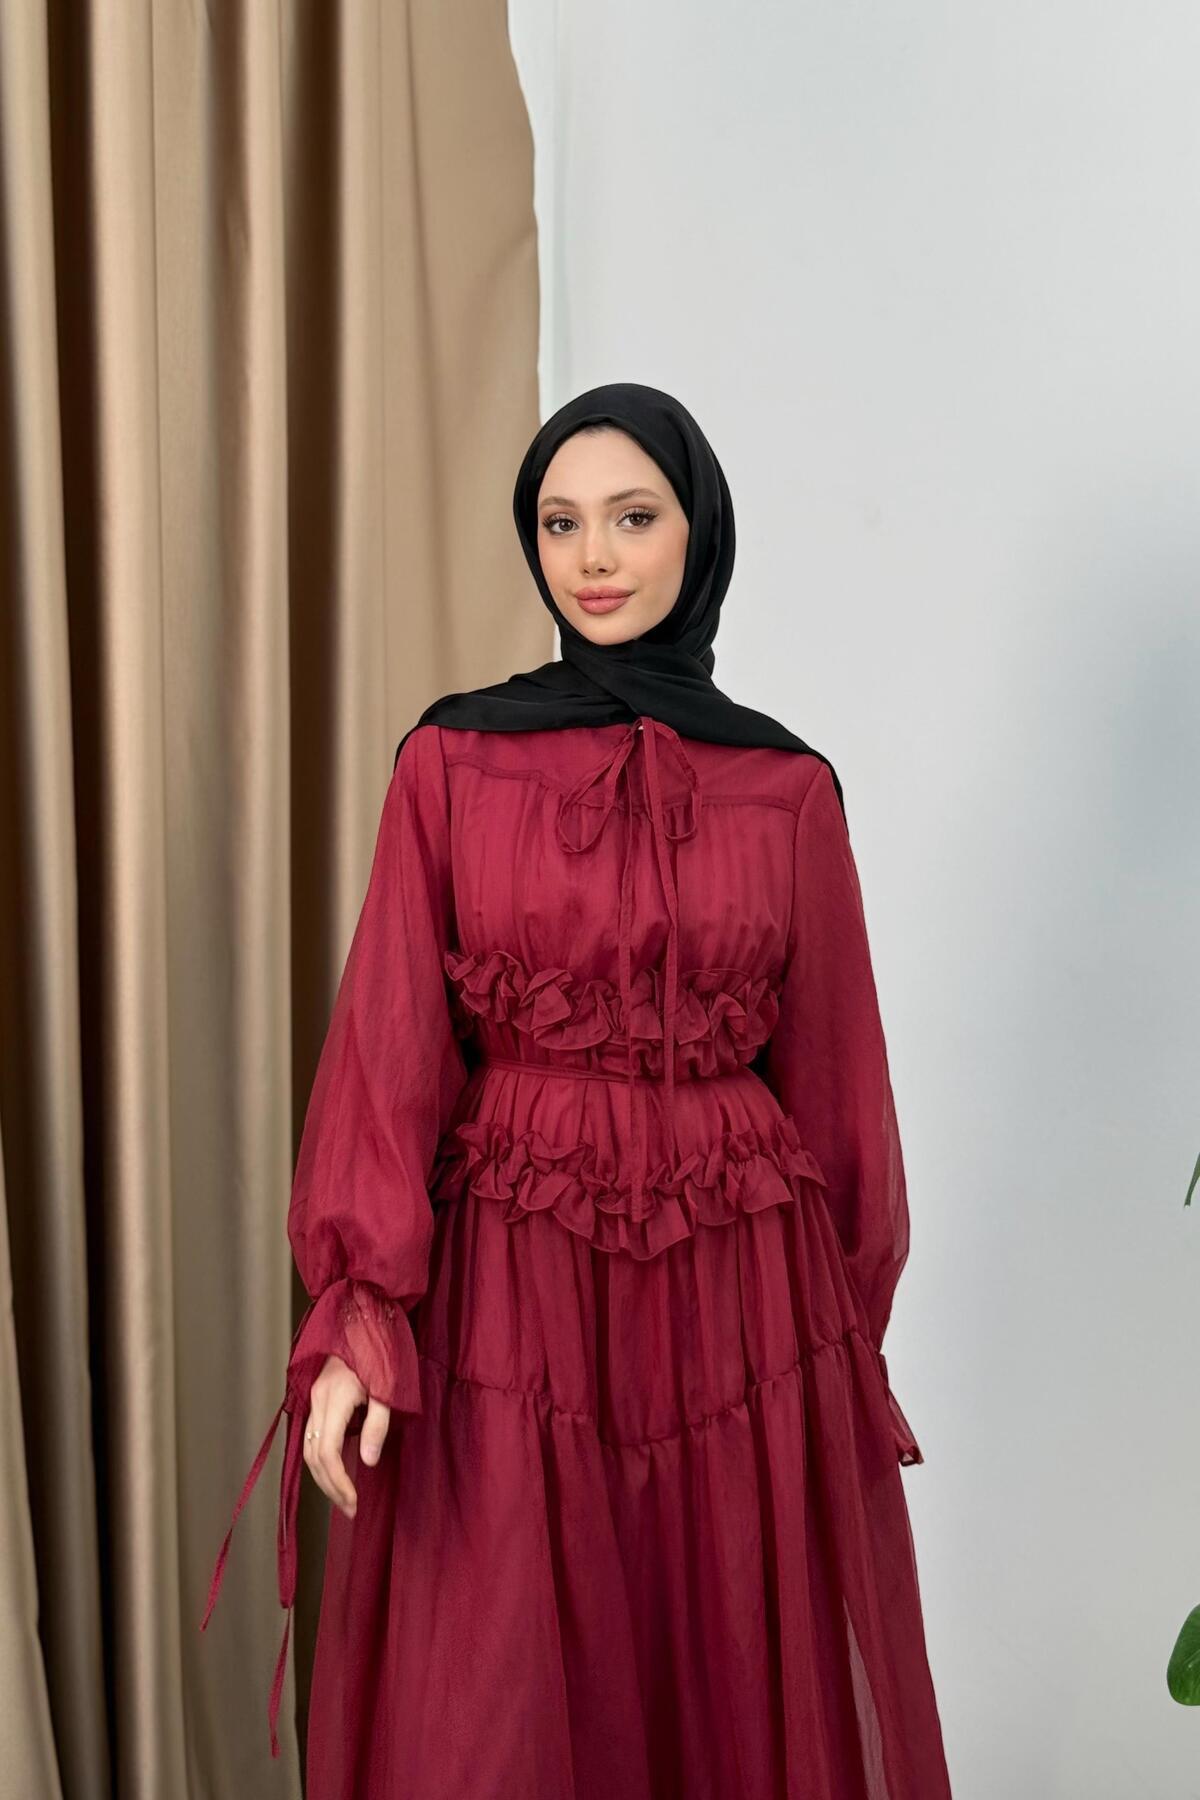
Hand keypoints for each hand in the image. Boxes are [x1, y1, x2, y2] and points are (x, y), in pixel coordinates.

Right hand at [302, 1352, 391, 1519]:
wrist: (365, 1312)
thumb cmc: (384, 1346)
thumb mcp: (388, 1386)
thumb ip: (377, 1424)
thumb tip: (367, 1462)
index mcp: (334, 1398)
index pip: (326, 1454)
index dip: (338, 1483)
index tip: (354, 1502)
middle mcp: (318, 1399)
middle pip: (312, 1455)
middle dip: (329, 1486)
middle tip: (350, 1508)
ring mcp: (315, 1395)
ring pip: (308, 1446)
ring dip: (323, 1475)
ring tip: (344, 1495)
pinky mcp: (319, 1393)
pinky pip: (312, 1433)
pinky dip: (320, 1457)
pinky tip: (336, 1467)